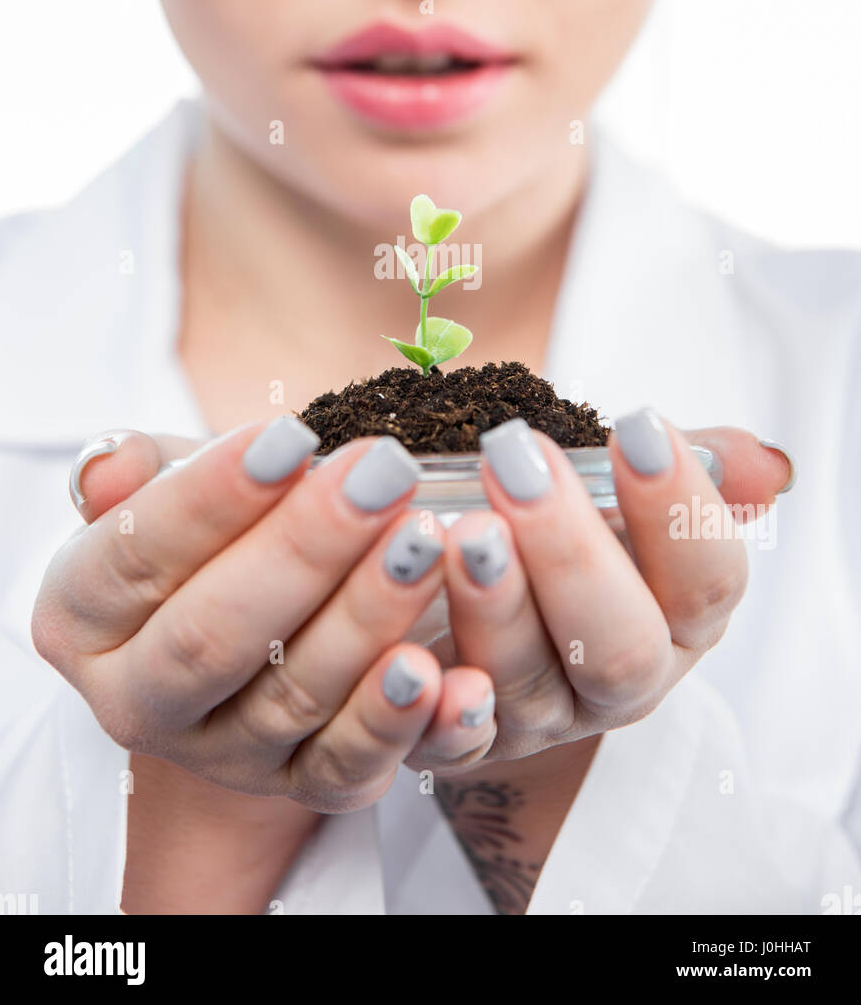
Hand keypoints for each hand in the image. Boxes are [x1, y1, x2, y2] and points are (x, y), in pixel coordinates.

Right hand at [33, 419, 474, 809]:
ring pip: (292, 694)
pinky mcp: (302, 787)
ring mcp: (222, 756)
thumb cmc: (211, 528)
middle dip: (304, 548)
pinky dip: (397, 720)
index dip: (212, 497)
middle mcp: (138, 704)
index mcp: (82, 619)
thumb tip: (112, 468)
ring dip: (367, 616)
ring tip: (425, 540)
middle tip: (381, 474)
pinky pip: (349, 766)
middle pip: (213, 635)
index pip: (137, 557)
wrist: (252, 612)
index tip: (291, 435)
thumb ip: (141, 470)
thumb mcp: (165, 482)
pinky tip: (441, 668)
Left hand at [403, 411, 793, 773]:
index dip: (677, 510)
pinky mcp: (461, 745)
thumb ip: (692, 470)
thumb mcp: (631, 490)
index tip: (635, 426)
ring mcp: (541, 720)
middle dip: (570, 552)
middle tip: (518, 461)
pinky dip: (435, 711)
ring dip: (496, 608)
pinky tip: (413, 662)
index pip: (706, 581)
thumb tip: (761, 463)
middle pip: (619, 645)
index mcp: (680, 619)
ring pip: (527, 682)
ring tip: (463, 528)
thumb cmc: (573, 529)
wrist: (486, 599)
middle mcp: (620, 681)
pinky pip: (451, 746)